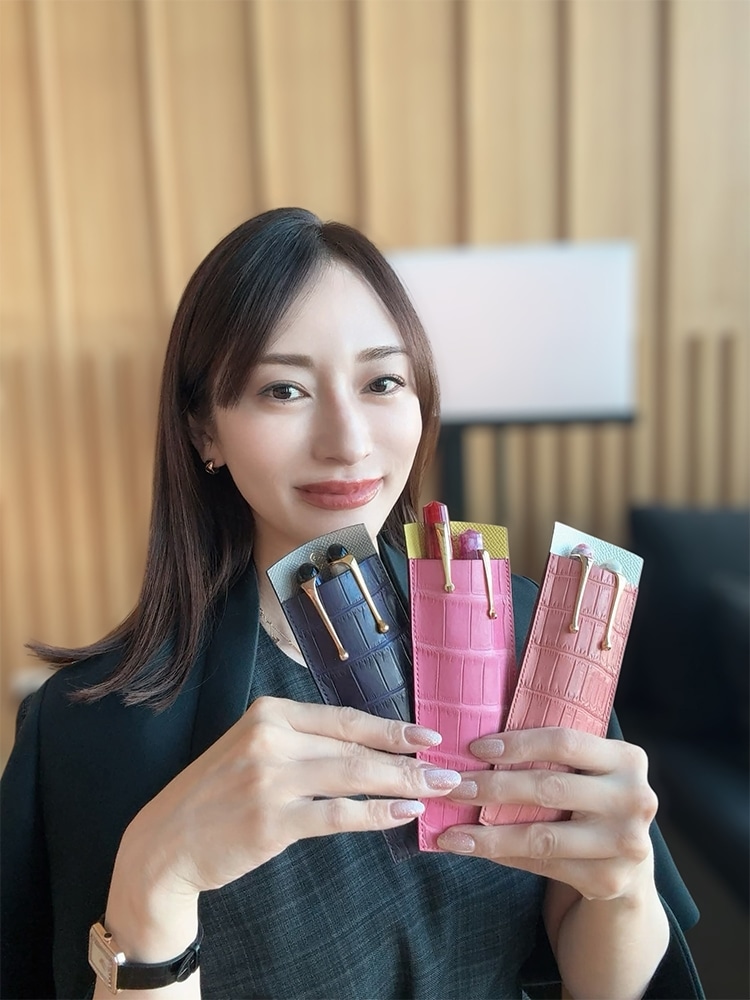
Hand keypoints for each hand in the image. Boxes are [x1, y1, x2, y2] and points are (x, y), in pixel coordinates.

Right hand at [120, 697, 457, 898]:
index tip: (428, 735)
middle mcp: (270, 738)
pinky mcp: (271, 820)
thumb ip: (302, 742)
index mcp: (268, 713)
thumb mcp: (253, 749)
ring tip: (436, 790)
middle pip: (355, 746)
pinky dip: (376, 813)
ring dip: (402, 783)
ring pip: (353, 775)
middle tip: (447, 768)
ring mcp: (269, 779)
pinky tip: (403, 813)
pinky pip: (338, 814)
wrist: (166, 842)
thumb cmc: (217, 795)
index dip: (391, 727)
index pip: (344, 717)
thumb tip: (367, 748)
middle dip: (407, 758)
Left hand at [436, 727, 657, 901]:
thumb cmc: (592, 799)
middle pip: (549, 788)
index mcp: (627, 759)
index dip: (517, 744)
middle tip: (451, 786)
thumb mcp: (589, 769)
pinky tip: (472, 849)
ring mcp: (626, 843)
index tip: (475, 748)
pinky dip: (502, 855)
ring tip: (449, 832)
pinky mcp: (608, 879)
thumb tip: (478, 742)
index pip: (564, 742)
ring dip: (487, 833)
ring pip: (541, 835)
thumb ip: (554, 752)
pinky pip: (542, 864)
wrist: (628, 861)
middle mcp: (634, 799)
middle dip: (492, 787)